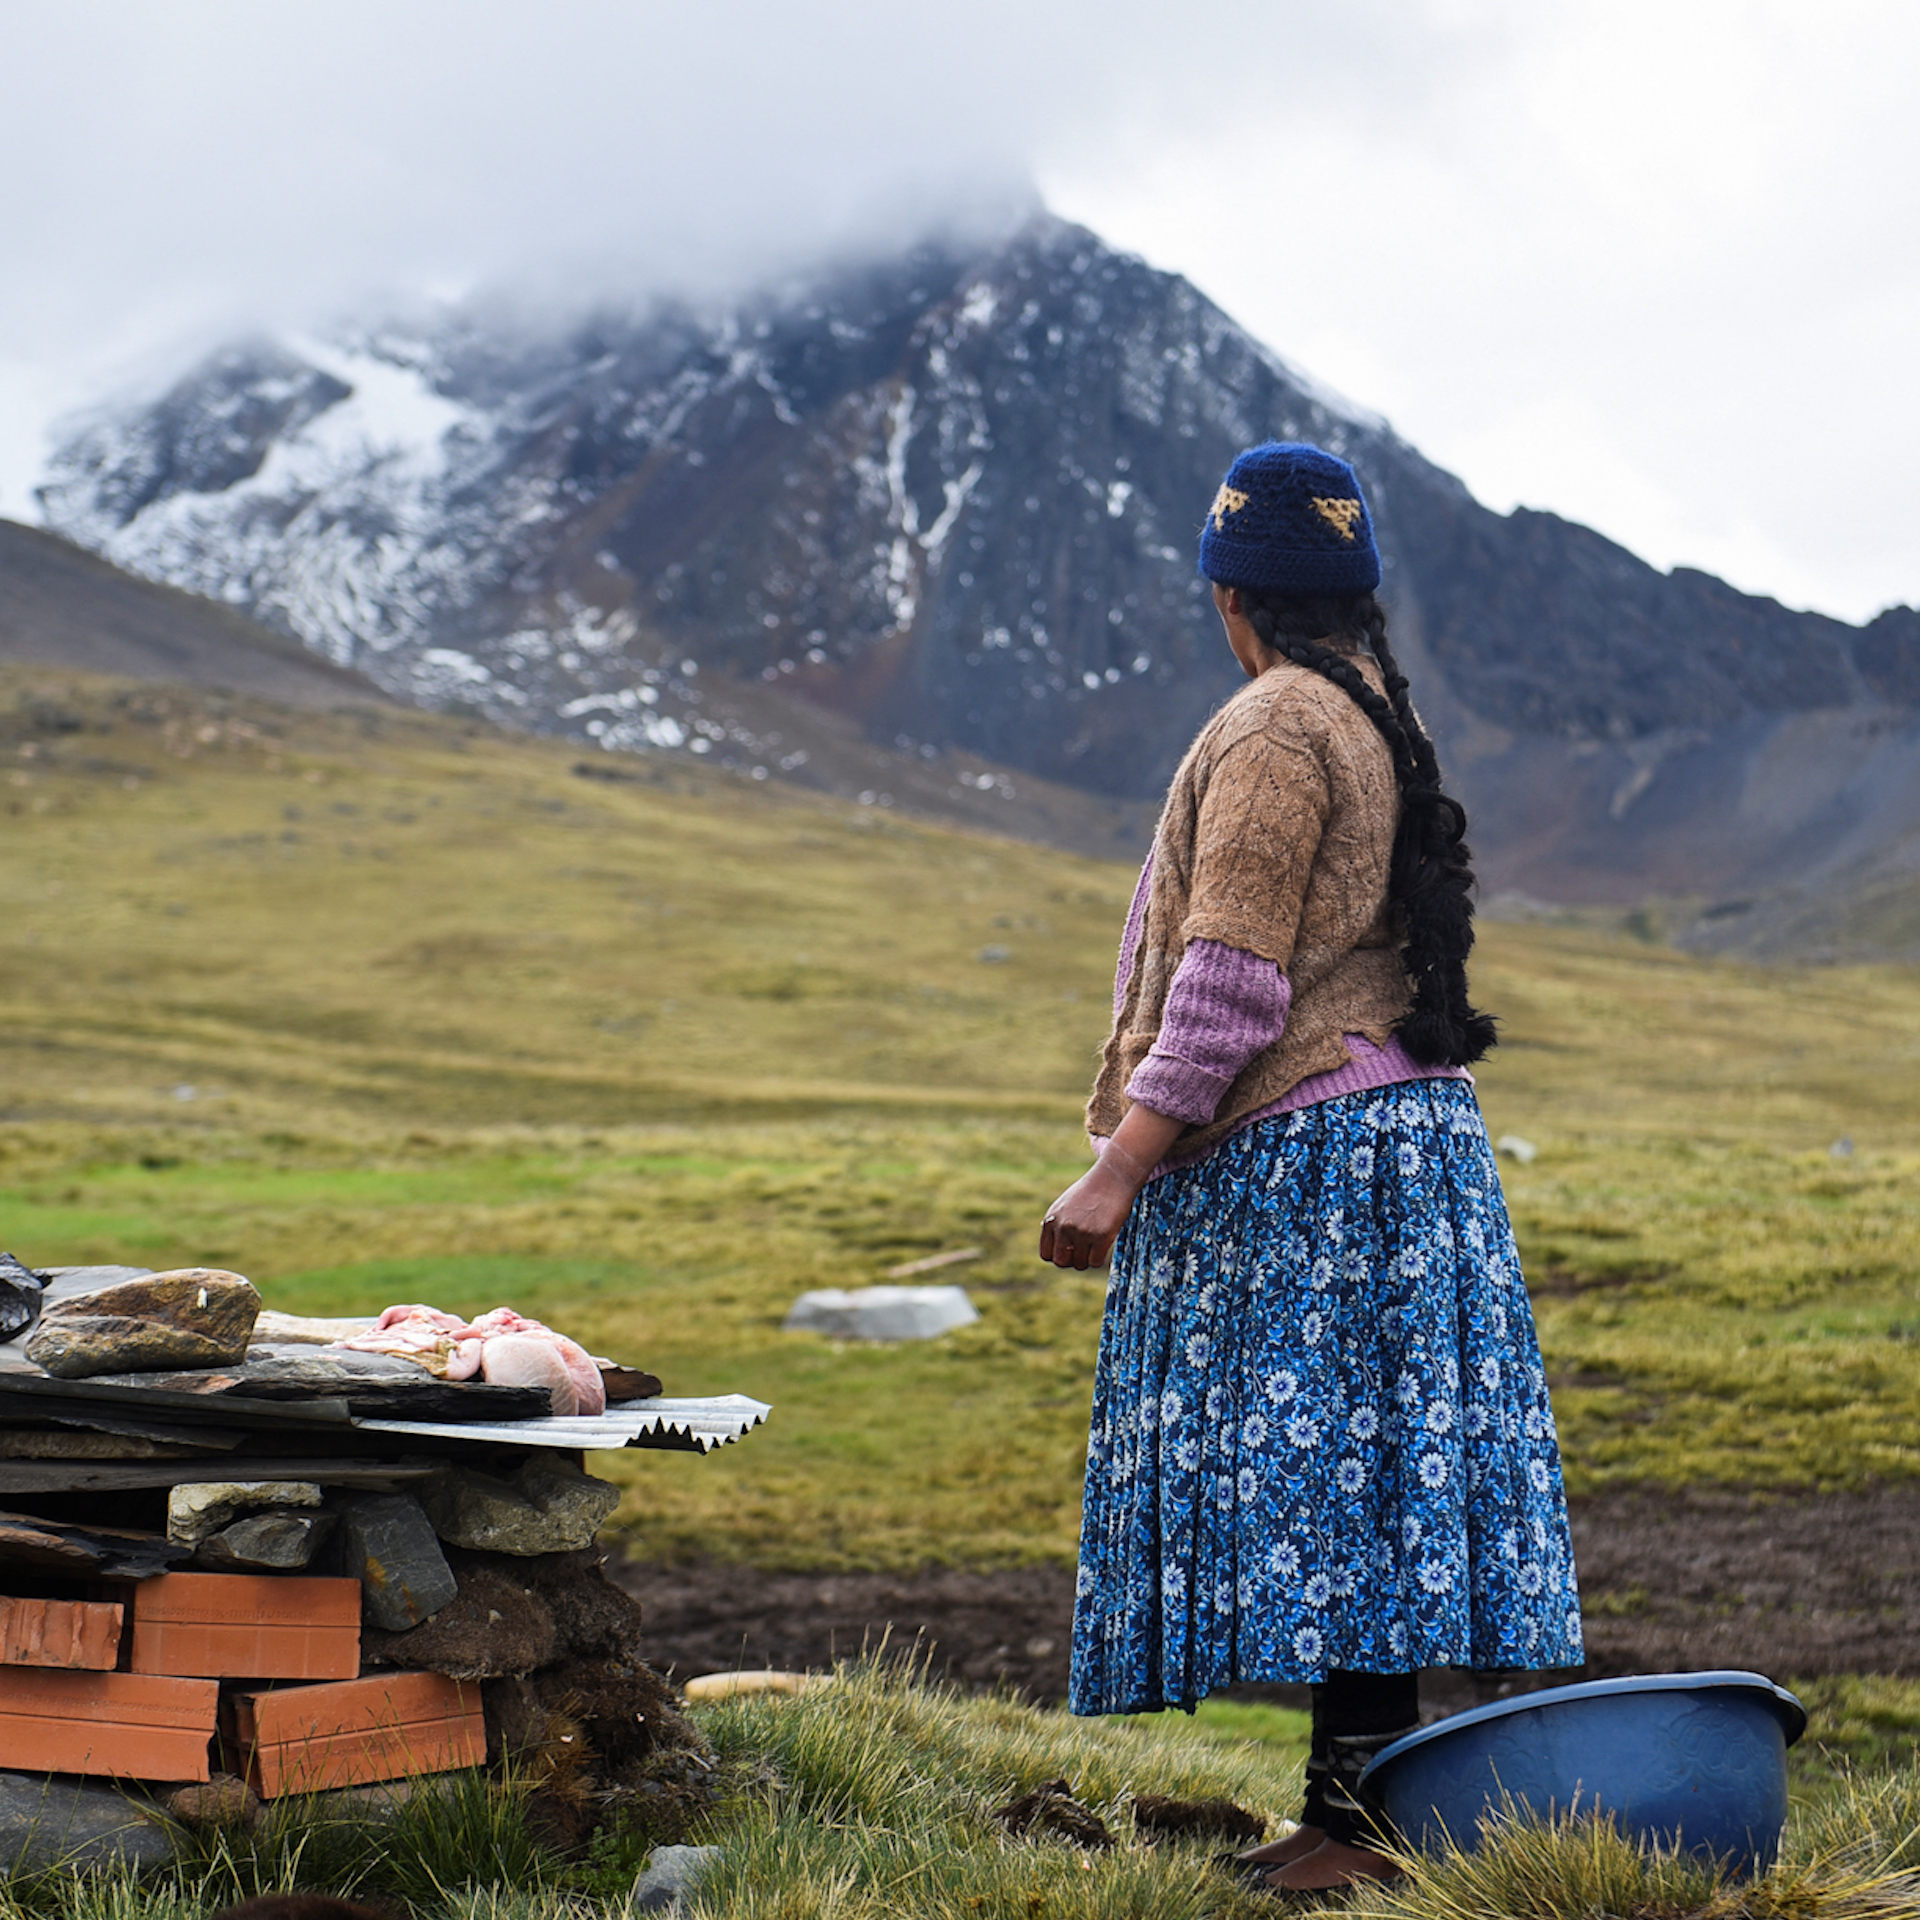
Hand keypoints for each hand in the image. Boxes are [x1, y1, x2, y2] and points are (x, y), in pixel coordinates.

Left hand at [1039, 1104, 1185, 1269]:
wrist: (1113, 1177)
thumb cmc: (1091, 1192)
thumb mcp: (1065, 1205)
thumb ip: (1058, 1226)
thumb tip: (1059, 1252)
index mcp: (1052, 1219)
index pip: (1047, 1254)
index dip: (1059, 1255)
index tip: (1070, 1249)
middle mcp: (1063, 1226)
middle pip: (1062, 1262)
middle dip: (1073, 1260)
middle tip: (1084, 1250)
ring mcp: (1081, 1232)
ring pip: (1080, 1264)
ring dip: (1088, 1259)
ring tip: (1095, 1244)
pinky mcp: (1101, 1236)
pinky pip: (1095, 1262)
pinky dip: (1099, 1258)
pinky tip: (1104, 1244)